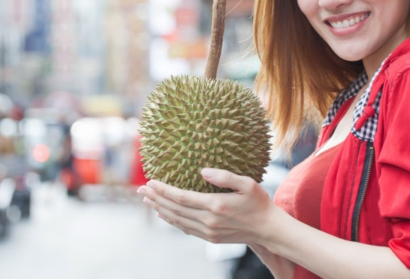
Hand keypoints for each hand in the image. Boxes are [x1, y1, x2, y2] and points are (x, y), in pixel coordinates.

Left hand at [138, 168, 274, 244]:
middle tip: (141, 190)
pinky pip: (186, 229)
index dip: (163, 190)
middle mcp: (209, 221)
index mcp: (215, 205)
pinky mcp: (210, 238)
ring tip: (148, 201)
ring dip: (160, 210)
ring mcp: (209, 231)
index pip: (181, 197)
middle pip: (174, 209)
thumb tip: (202, 171)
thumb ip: (224, 176)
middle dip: (156, 199)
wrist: (268, 229)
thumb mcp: (247, 183)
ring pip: (177, 220)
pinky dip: (172, 221)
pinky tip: (164, 215)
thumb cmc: (259, 202)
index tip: (150, 182)